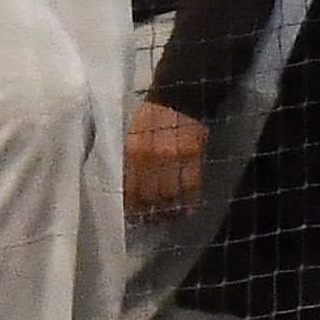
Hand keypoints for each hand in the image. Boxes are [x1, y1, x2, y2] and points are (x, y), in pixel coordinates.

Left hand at [124, 100, 205, 220]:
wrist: (178, 96)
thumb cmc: (151, 115)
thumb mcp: (131, 134)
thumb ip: (128, 159)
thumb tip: (126, 186)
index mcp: (131, 151)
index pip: (128, 189)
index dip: (131, 208)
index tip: (133, 218)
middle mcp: (150, 158)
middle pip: (148, 197)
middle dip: (149, 215)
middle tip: (151, 223)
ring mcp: (173, 159)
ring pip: (169, 196)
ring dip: (168, 212)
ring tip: (168, 219)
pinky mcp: (193, 158)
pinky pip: (190, 186)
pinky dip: (189, 202)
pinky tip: (187, 212)